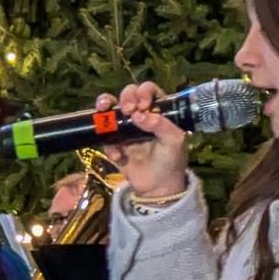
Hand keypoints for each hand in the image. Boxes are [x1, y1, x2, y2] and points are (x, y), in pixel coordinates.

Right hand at [99, 81, 189, 197]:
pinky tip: (119, 155)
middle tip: (128, 110)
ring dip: (105, 106)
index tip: (143, 106)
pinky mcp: (114, 145)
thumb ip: (160, 124)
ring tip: (104, 109)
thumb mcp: (174, 141)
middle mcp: (141, 116)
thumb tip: (139, 114)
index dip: (143, 92)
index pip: (149, 90)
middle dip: (125, 97)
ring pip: (111, 110)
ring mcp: (126, 130)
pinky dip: (109, 145)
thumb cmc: (171, 161)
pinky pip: (105, 138)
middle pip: (128, 95)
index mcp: (158, 111)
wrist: (158, 188)